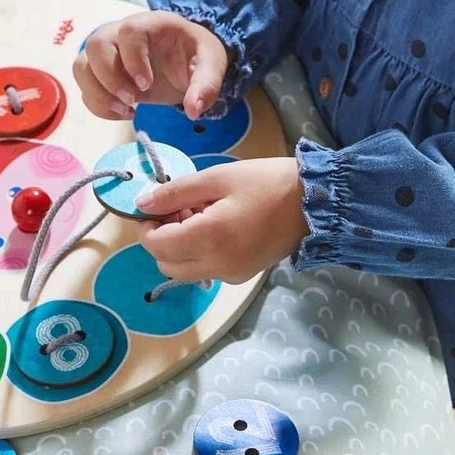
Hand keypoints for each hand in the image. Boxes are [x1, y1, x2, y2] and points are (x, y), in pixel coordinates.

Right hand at [73, 11, 228, 120]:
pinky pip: (85, 87)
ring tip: (126, 110)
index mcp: (151, 24)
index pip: (129, 30)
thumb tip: (193, 110)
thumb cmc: (196, 55)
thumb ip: (206, 85)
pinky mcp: (103, 74)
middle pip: (95, 44)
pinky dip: (98, 105)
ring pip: (81, 65)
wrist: (186, 61)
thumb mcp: (211, 65)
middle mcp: (122, 33)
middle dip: (108, 77)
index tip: (147, 85)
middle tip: (133, 100)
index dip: (133, 59)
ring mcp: (108, 53)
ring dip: (97, 93)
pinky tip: (124, 113)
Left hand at [137, 157, 307, 284]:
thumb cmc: (265, 182)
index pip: (155, 245)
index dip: (147, 225)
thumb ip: (175, 192)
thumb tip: (141, 204)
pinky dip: (199, 251)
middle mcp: (217, 266)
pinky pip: (206, 269)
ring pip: (184, 269)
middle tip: (180, 206)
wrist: (314, 202)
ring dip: (180, 245)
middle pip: (165, 264)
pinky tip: (217, 224)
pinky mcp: (242, 276)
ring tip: (201, 211)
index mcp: (208, 239)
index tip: (157, 202)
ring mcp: (231, 276)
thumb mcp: (217, 178)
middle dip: (162, 236)